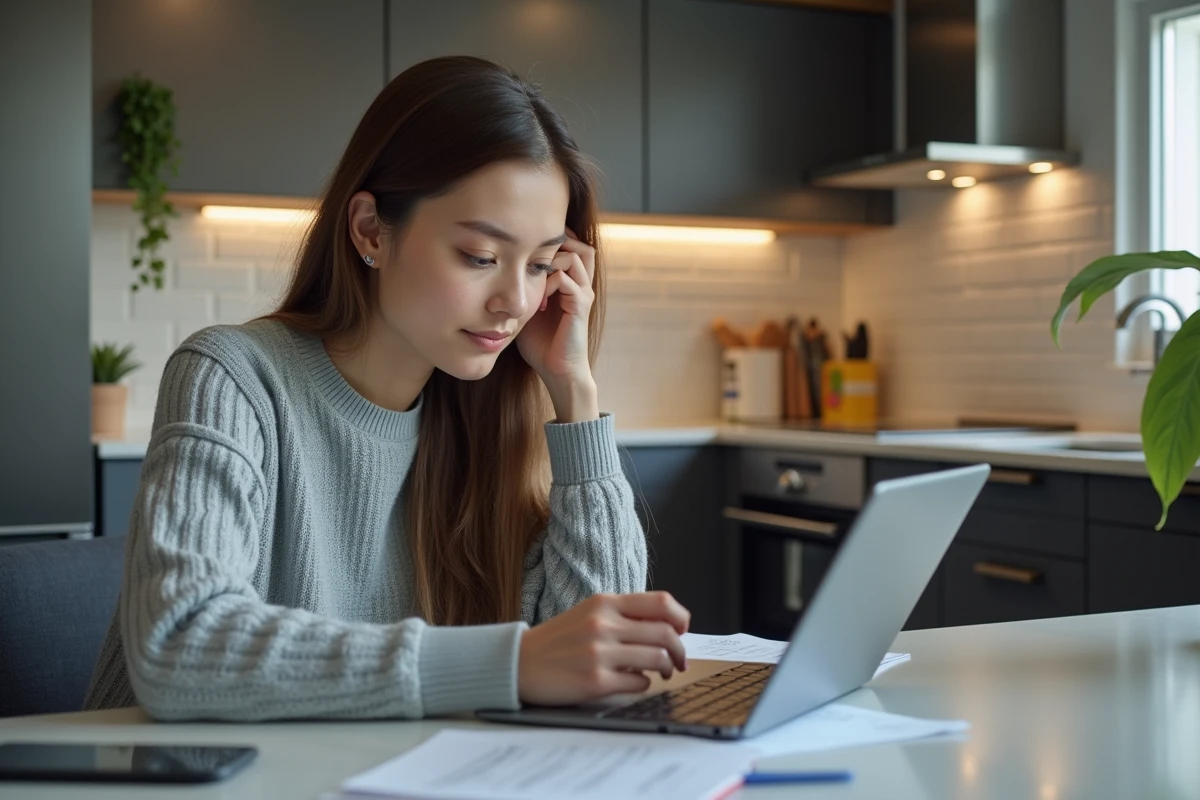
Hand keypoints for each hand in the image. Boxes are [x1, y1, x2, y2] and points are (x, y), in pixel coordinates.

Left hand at [516, 228, 598, 420]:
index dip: (551, 243)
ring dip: (552, 261)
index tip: (526, 254)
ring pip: (576, 255)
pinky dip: (550, 282)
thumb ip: (522, 289)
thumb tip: (495, 273)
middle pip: (581, 245)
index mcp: (571, 284)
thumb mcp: (527, 308)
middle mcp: (581, 285)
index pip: (571, 247)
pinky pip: (567, 280)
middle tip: (533, 257)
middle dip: (558, 244)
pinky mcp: (581, 306)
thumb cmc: (541, 344)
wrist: (558, 371)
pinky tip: (538, 302)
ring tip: (536, 279)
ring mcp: (583, 294)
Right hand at [517, 592, 691, 706]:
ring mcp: (599, 653)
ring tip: (662, 673)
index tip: (682, 629)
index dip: (681, 617)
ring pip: (657, 659)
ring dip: (667, 668)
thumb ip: (623, 615)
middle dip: (680, 650)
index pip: (661, 603)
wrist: (518, 662)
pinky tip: (633, 682)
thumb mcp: (588, 613)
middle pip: (666, 633)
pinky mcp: (595, 681)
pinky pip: (639, 683)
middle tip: (679, 660)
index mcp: (604, 603)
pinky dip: (643, 684)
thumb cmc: (557, 640)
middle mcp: (603, 624)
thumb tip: (666, 626)